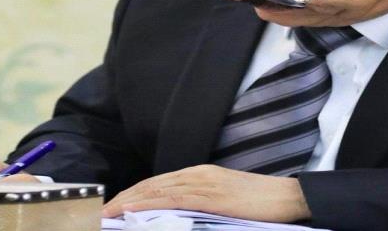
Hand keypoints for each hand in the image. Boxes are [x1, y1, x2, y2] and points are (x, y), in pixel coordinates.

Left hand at [102, 164, 310, 222]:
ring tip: (108, 213)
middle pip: (152, 185)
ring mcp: (203, 183)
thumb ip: (201, 201)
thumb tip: (179, 213)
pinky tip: (131, 210)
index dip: (133, 193)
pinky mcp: (210, 196)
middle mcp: (197, 174)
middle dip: (124, 197)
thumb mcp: (224, 198)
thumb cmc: (259, 202)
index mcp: (200, 174)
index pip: (158, 183)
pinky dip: (148, 205)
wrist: (286, 197)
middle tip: (101, 211)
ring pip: (157, 191)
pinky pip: (172, 200)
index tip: (114, 205)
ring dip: (129, 202)